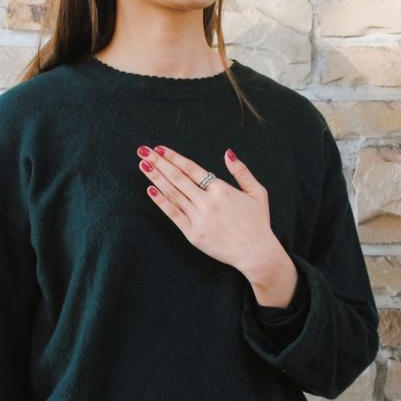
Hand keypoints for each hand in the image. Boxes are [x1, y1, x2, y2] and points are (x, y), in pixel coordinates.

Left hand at [135, 144, 298, 307]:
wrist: (255, 252)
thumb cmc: (258, 222)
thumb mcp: (257, 192)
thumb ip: (241, 172)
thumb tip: (227, 153)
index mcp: (221, 189)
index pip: (191, 168)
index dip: (174, 157)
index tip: (160, 148)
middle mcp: (207, 202)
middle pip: (178, 178)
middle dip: (159, 162)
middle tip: (143, 150)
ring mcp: (198, 218)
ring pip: (173, 193)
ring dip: (156, 178)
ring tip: (143, 165)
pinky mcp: (193, 234)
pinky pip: (173, 214)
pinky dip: (161, 202)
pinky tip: (150, 190)